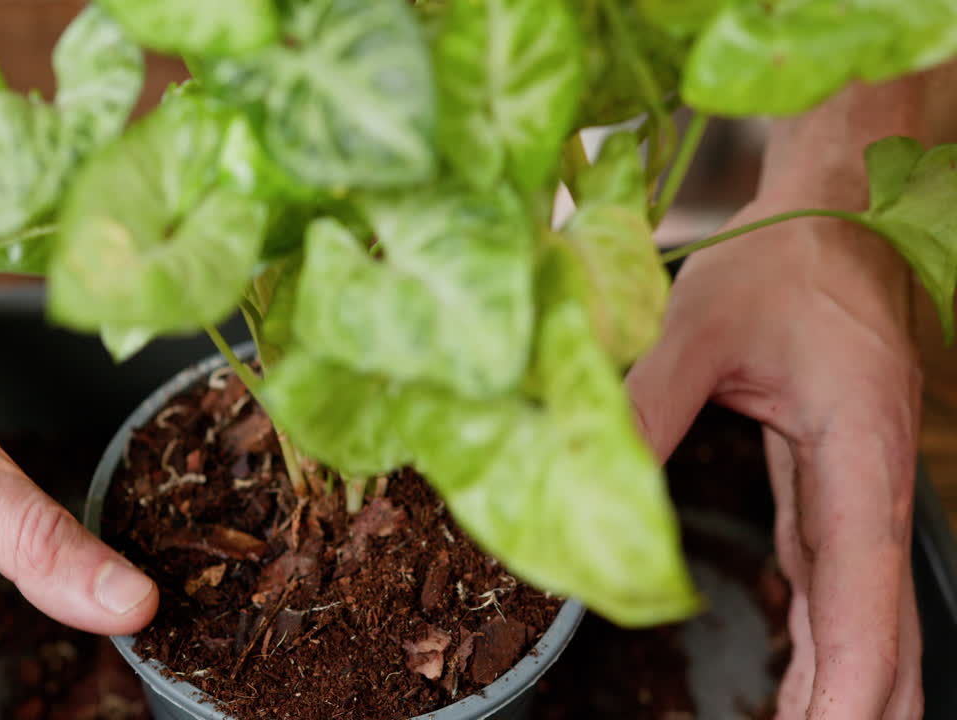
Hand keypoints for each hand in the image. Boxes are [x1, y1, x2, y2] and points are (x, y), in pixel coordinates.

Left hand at [627, 200, 922, 718]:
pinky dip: (826, 644)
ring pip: (868, 620)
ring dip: (842, 689)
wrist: (838, 217)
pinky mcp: (833, 488)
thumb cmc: (784, 262)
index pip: (863, 598)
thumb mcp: (700, 326)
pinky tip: (803, 680)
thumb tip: (588, 482)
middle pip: (883, 634)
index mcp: (855, 457)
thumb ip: (646, 404)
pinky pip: (838, 585)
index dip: (846, 684)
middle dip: (851, 707)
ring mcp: (857, 494)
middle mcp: (870, 490)